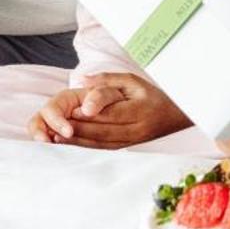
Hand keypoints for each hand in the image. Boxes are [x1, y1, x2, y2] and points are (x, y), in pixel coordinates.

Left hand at [27, 72, 187, 147]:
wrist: (175, 117)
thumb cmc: (151, 95)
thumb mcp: (133, 80)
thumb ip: (107, 80)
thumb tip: (82, 80)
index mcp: (140, 110)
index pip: (112, 112)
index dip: (91, 113)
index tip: (72, 111)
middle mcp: (137, 129)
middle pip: (103, 131)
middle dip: (78, 129)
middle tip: (54, 126)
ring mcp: (132, 141)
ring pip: (101, 143)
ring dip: (77, 141)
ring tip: (55, 137)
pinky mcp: (127, 148)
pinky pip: (103, 149)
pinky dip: (84, 147)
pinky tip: (68, 143)